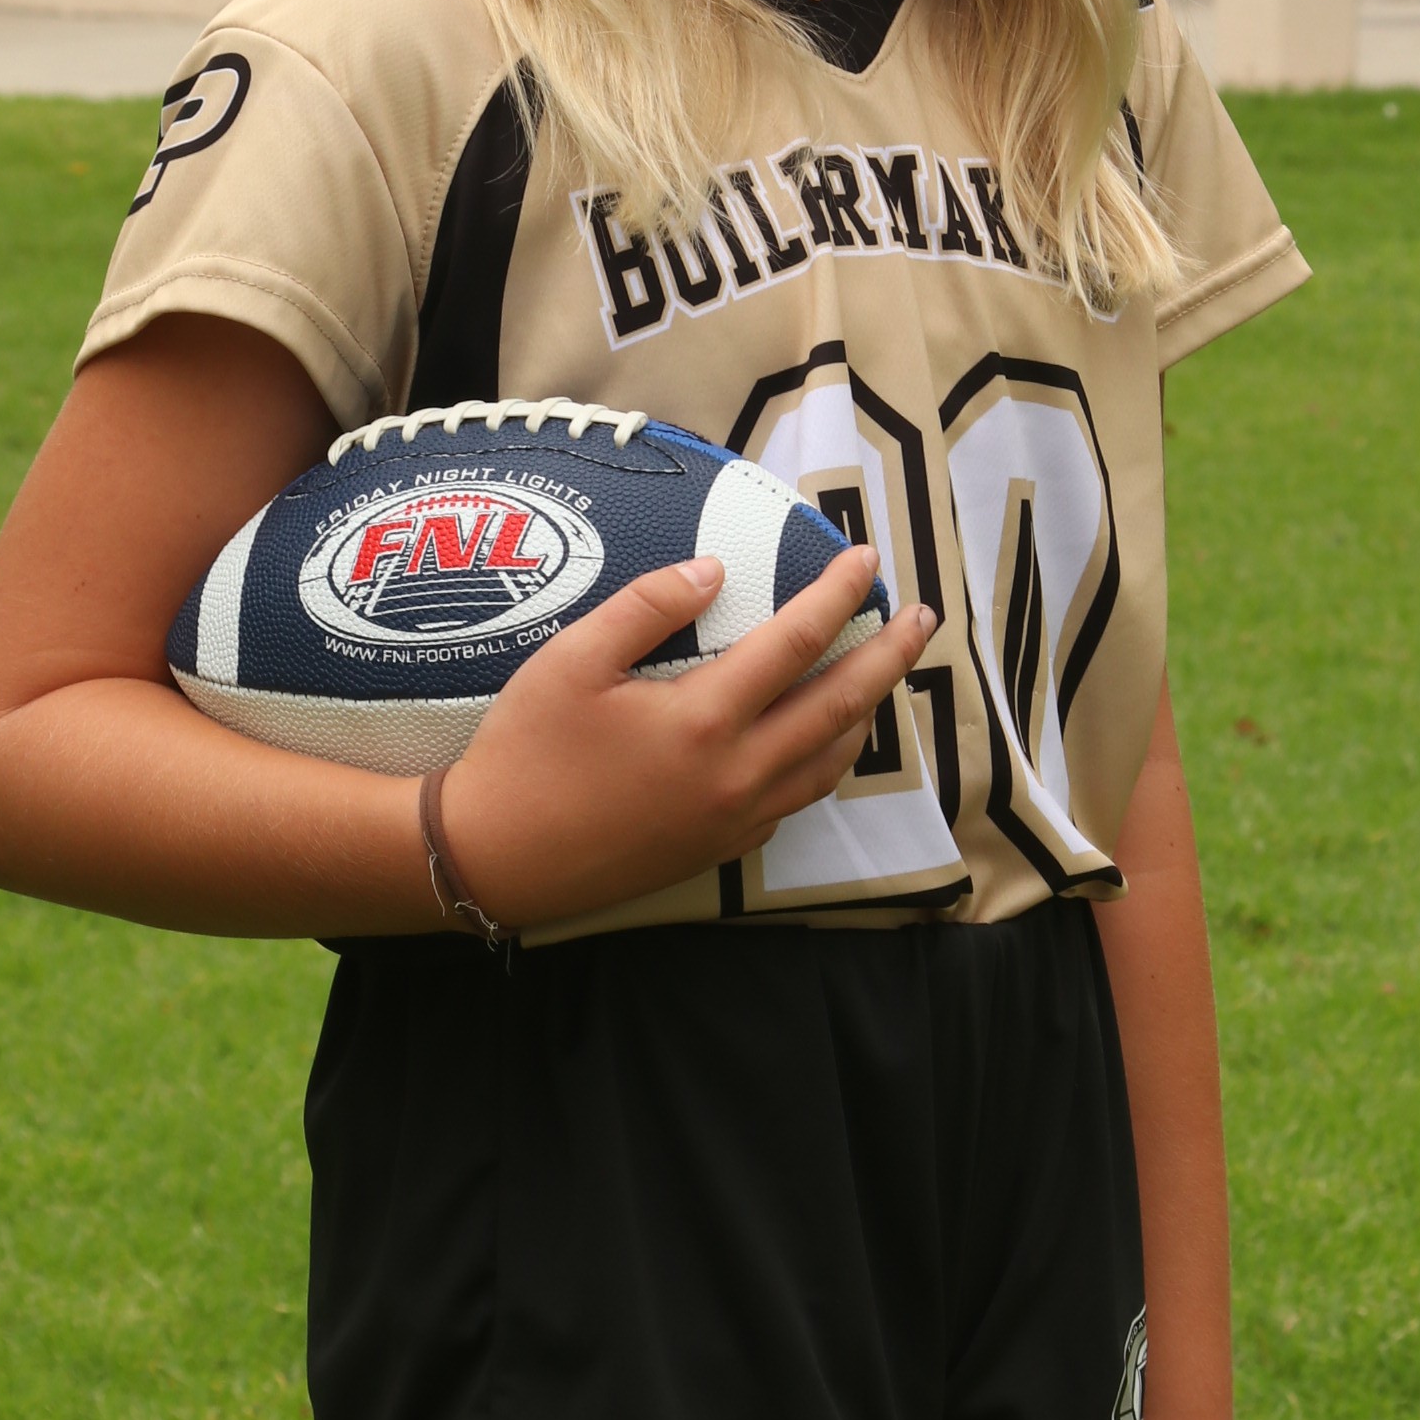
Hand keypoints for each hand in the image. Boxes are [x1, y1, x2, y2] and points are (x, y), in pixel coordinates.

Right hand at [433, 538, 933, 934]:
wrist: (497, 860)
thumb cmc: (525, 753)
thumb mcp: (571, 661)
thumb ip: (647, 606)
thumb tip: (714, 570)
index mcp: (706, 719)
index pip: (797, 643)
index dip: (838, 596)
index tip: (866, 559)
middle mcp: (738, 773)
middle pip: (843, 706)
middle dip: (890, 656)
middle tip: (923, 619)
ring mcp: (736, 818)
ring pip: (832, 762)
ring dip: (867, 712)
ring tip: (880, 675)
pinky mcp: (721, 848)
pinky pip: (799, 797)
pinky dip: (827, 759)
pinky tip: (819, 740)